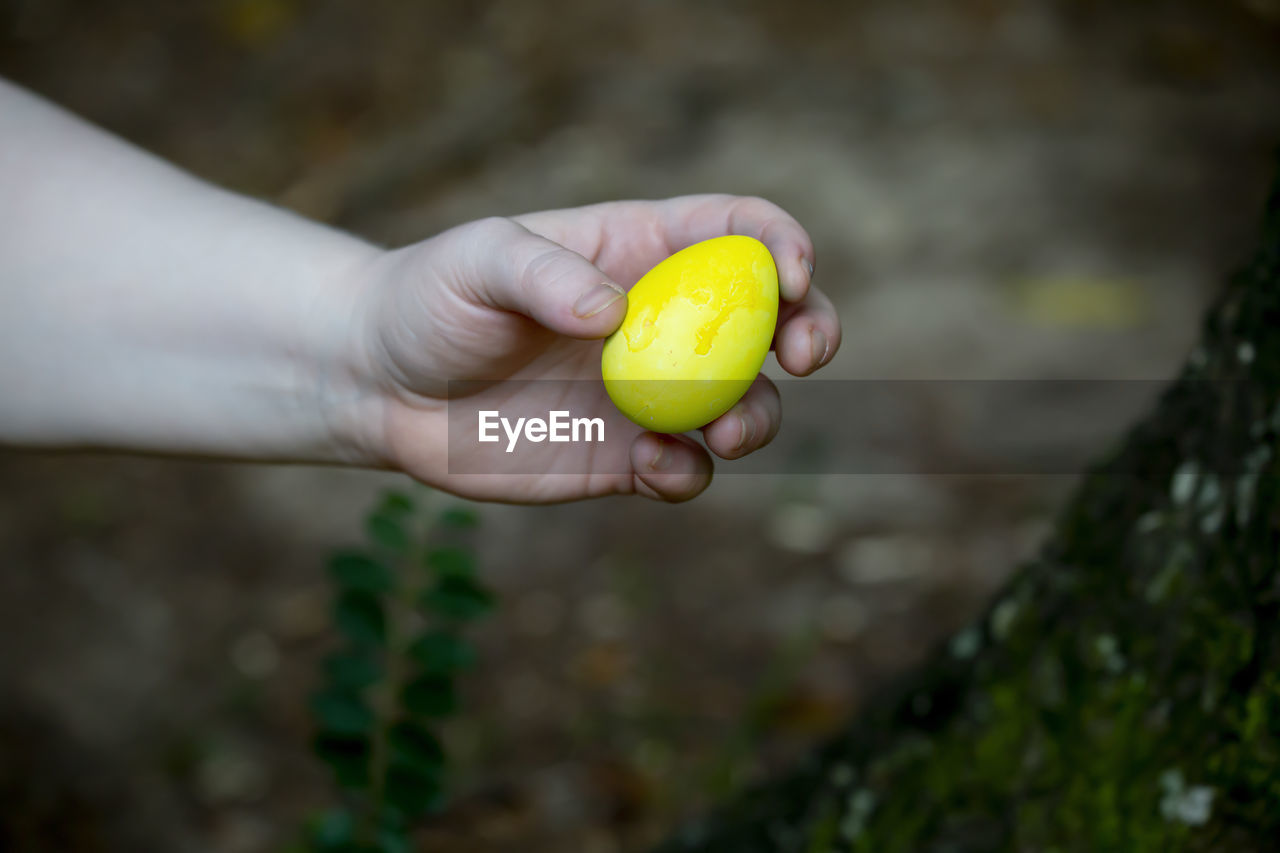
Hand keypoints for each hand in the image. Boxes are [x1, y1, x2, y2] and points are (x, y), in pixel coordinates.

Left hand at [344, 195, 840, 502]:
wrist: (382, 388)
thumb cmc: (430, 299)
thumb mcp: (475, 262)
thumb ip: (541, 273)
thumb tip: (616, 314)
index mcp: (641, 251)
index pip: (738, 233)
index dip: (783, 245)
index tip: (793, 276)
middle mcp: (662, 322)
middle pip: (771, 321)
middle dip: (811, 331)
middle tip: (803, 356)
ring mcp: (649, 394)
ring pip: (744, 404)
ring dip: (757, 417)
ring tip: (721, 431)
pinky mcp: (624, 458)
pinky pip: (686, 469)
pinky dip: (690, 473)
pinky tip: (655, 469)